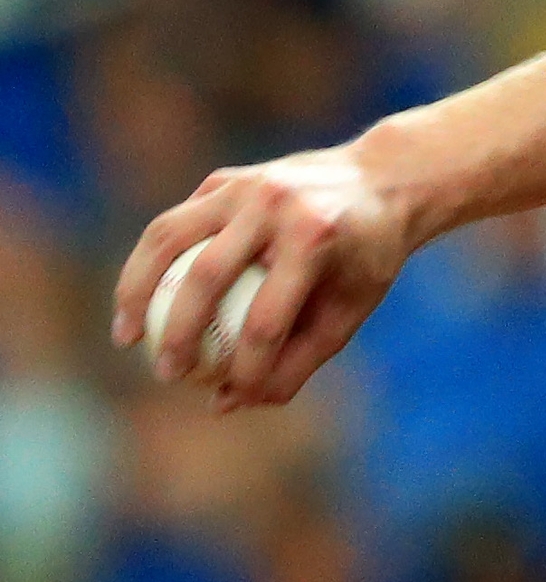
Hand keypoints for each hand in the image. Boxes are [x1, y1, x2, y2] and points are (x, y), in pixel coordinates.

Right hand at [110, 143, 416, 411]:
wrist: (383, 180)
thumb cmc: (367, 259)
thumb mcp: (350, 311)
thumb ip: (298, 360)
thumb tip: (234, 403)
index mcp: (315, 239)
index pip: (268, 318)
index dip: (243, 365)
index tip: (223, 393)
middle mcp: (274, 204)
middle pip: (207, 275)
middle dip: (180, 332)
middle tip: (167, 374)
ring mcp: (244, 184)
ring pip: (168, 236)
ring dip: (136, 289)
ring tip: (126, 336)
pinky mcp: (224, 178)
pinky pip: (176, 223)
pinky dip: (151, 262)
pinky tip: (139, 300)